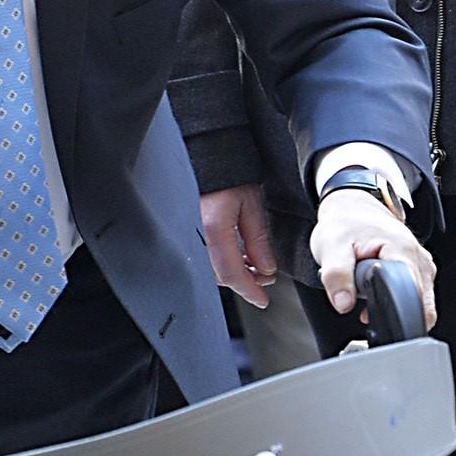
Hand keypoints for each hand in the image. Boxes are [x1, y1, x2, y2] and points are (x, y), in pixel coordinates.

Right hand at [199, 184, 279, 307]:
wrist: (208, 156)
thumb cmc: (229, 173)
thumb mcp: (252, 204)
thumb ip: (258, 240)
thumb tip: (266, 269)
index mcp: (213, 228)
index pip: (231, 273)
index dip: (249, 290)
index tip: (262, 299)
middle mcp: (196, 235)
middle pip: (220, 275)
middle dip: (246, 282)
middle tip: (266, 278)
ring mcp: (190, 234)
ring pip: (212, 270)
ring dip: (236, 273)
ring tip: (255, 266)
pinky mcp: (189, 232)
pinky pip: (206, 257)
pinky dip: (225, 263)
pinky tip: (240, 258)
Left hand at [311, 191, 436, 328]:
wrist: (353, 206)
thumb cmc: (344, 223)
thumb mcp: (330, 247)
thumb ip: (336, 276)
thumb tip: (343, 304)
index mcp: (402, 250)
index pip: (412, 297)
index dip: (393, 311)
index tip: (370, 312)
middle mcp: (419, 257)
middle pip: (418, 304)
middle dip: (391, 309)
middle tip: (365, 296)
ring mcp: (422, 263)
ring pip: (418, 301)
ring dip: (394, 304)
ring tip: (370, 288)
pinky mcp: (419, 267)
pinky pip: (416, 294)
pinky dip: (398, 298)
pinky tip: (379, 288)